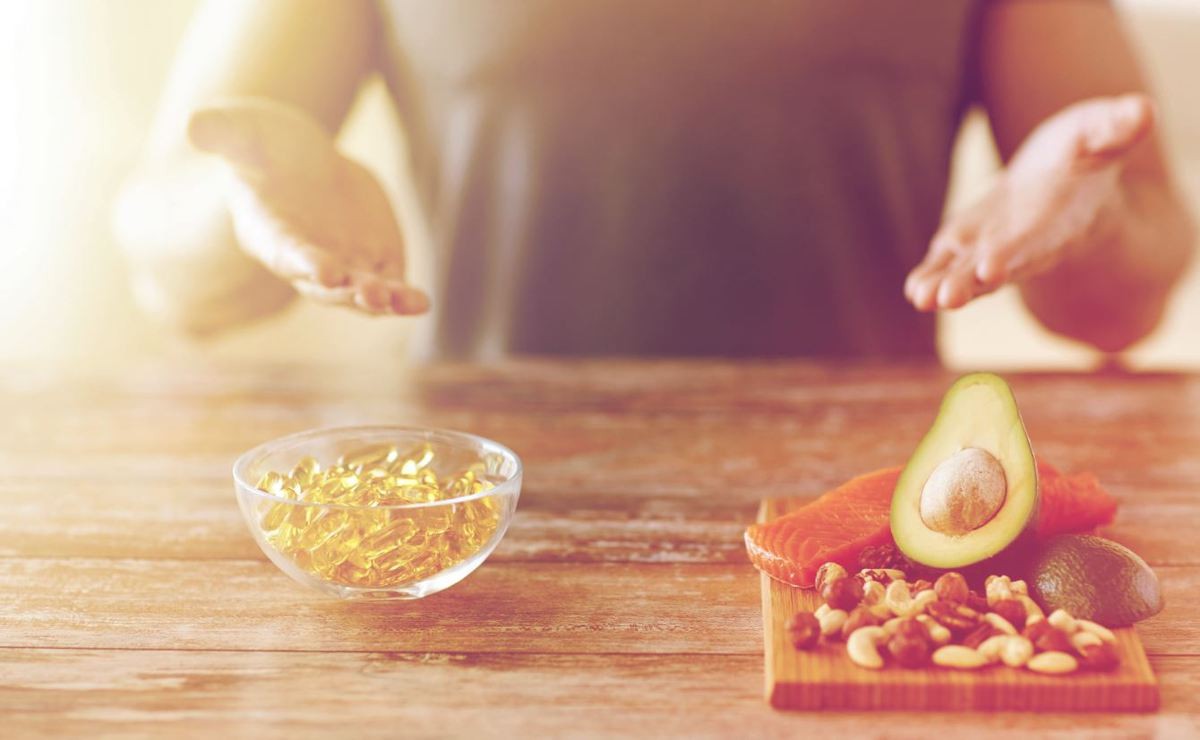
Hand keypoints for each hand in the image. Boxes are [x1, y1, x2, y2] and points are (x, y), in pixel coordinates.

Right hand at [187, 99, 428, 314]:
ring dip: (381, 301)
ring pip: (360, 294)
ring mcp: (342, 265)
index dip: (303, 262)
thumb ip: (223, 130)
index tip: (324, 269)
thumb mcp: (244, 128)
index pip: (284, 252)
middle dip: (348, 291)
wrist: (304, 161)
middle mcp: (304, 259)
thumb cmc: (265, 145)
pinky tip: (421, 303)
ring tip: (407, 302)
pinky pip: (390, 287)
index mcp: (267, 231)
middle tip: (372, 295)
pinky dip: (405, 298)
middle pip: (325, 285)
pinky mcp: (373, 263)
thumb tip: (195, 124)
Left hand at [905, 94, 1154, 310]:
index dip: (1016, 252)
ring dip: (945, 286)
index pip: (1039, 240)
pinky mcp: (969, 243)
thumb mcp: (1101, 132)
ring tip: (922, 298)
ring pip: (969, 273)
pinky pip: (949, 264)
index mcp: (1064, 219)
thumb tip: (1142, 109)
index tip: (991, 268)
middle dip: (972, 282)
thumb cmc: (1087, 151)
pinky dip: (931, 277)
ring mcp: (996, 246)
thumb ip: (1115, 128)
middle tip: (948, 298)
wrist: (1065, 178)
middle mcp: (1029, 243)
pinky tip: (914, 291)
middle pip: (1000, 266)